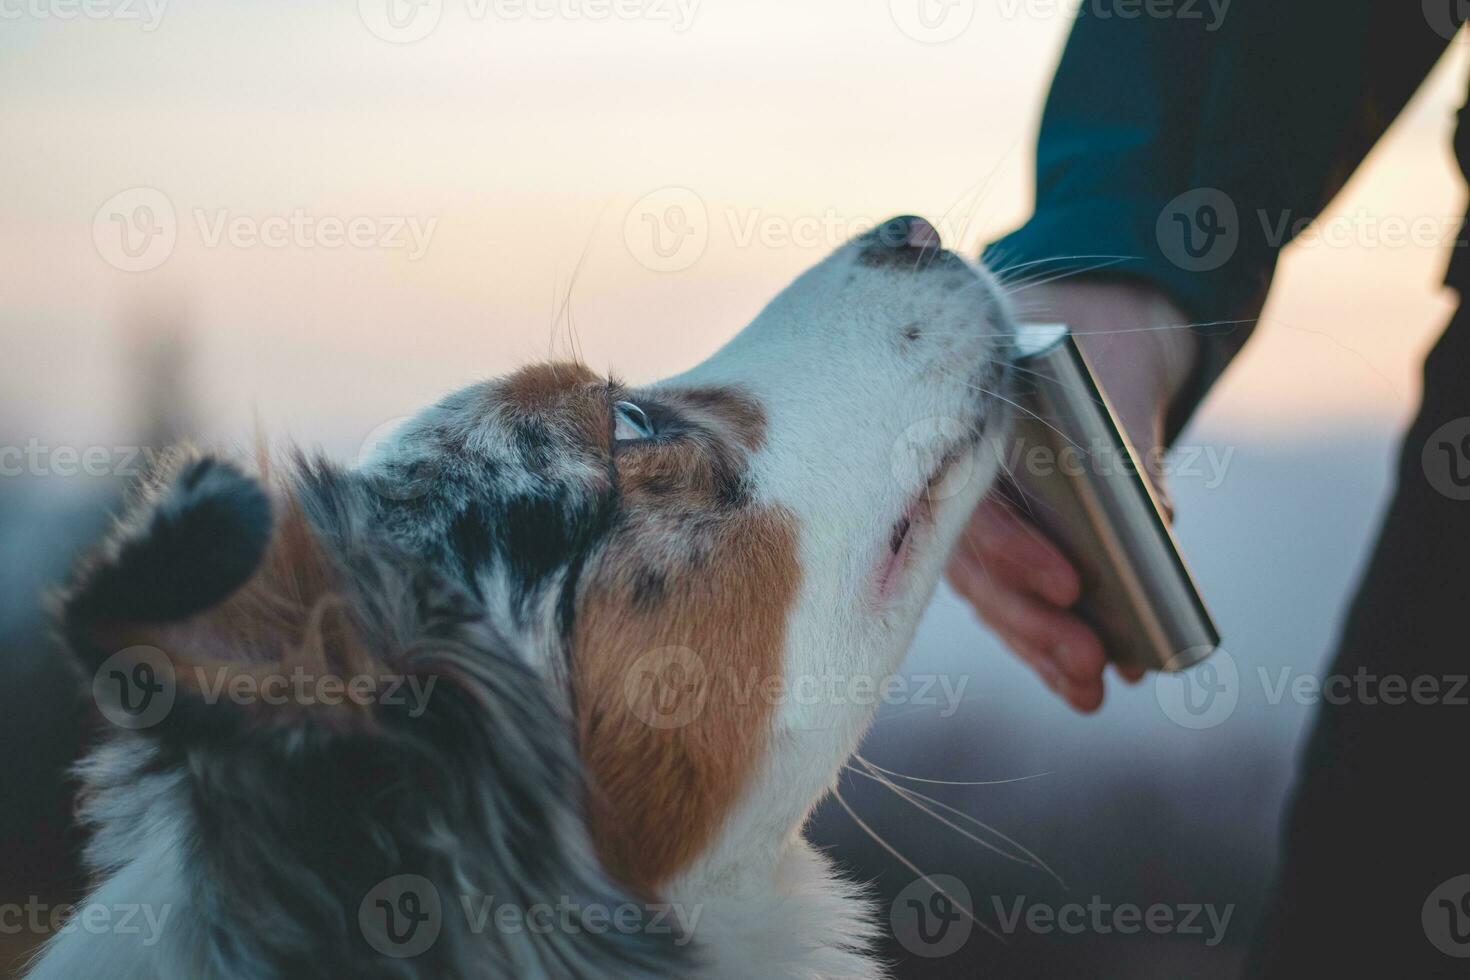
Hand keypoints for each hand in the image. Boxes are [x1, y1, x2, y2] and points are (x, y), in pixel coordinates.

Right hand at [948, 279, 1198, 710]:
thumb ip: (1126, 439)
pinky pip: (1007, 599)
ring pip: (990, 595)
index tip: (1071, 584)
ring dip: (1038, 648)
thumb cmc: (1094, 341)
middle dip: (1035, 624)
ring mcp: (966, 515)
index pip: (974, 503)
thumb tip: (1156, 522)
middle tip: (1093, 667)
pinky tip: (1078, 682)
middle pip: (978, 570)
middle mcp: (946, 478)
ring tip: (1093, 693)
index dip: (1016, 552)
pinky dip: (1041, 641)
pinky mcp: (995, 542)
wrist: (1082, 318)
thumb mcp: (1115, 372)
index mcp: (961, 426)